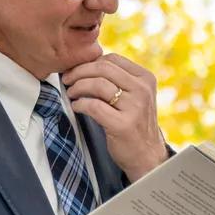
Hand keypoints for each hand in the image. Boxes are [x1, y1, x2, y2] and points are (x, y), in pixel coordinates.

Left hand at [60, 52, 166, 182]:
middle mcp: (143, 90)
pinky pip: (93, 106)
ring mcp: (135, 107)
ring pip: (97, 85)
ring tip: (71, 94)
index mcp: (146, 79)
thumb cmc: (135, 123)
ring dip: (77, 87)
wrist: (147, 155)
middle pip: (103, 68)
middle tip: (67, 79)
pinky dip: (80, 104)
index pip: (112, 59)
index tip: (76, 70)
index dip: (89, 62)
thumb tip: (86, 63)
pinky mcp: (123, 125)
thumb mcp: (135, 96)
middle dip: (79, 71)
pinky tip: (77, 107)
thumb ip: (119, 79)